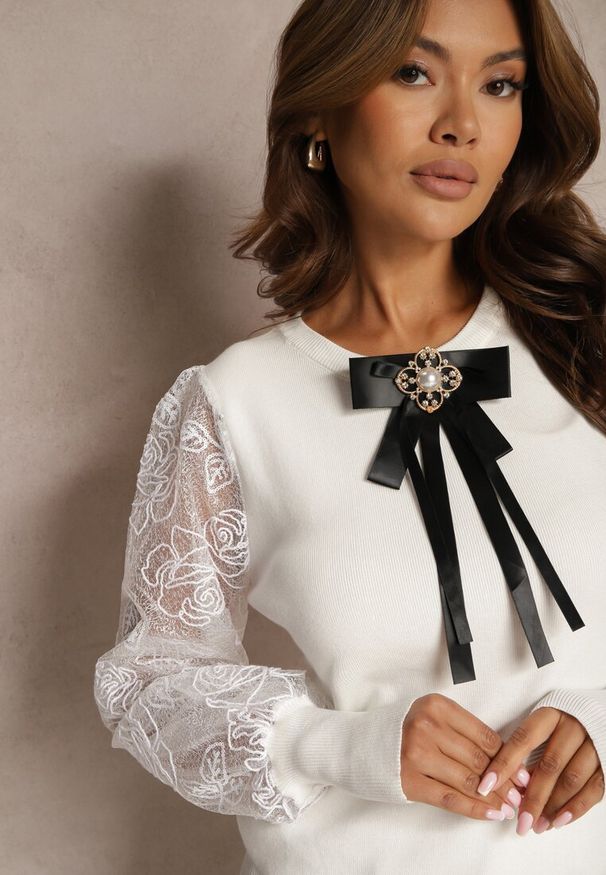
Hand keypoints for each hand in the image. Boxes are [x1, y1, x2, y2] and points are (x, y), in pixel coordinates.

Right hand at [400, 693, 528, 820]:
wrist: (362, 745)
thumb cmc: (402, 731)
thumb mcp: (431, 717)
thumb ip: (462, 732)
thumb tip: (506, 760)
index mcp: (437, 706)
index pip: (484, 736)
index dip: (508, 758)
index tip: (523, 772)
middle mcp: (427, 727)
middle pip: (479, 760)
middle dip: (505, 781)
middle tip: (521, 794)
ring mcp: (417, 755)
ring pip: (468, 781)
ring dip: (494, 798)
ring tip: (510, 807)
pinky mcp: (410, 781)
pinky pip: (451, 798)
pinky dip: (475, 809)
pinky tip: (491, 813)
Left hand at [476, 706, 604, 834]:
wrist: (596, 717)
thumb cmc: (560, 724)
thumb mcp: (541, 725)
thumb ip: (524, 749)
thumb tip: (504, 783)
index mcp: (550, 715)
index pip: (522, 739)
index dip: (503, 763)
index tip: (486, 785)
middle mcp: (572, 728)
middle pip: (549, 766)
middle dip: (533, 798)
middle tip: (519, 822)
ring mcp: (592, 745)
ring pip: (571, 781)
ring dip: (552, 808)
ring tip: (537, 826)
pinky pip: (593, 790)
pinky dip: (575, 809)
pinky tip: (558, 822)